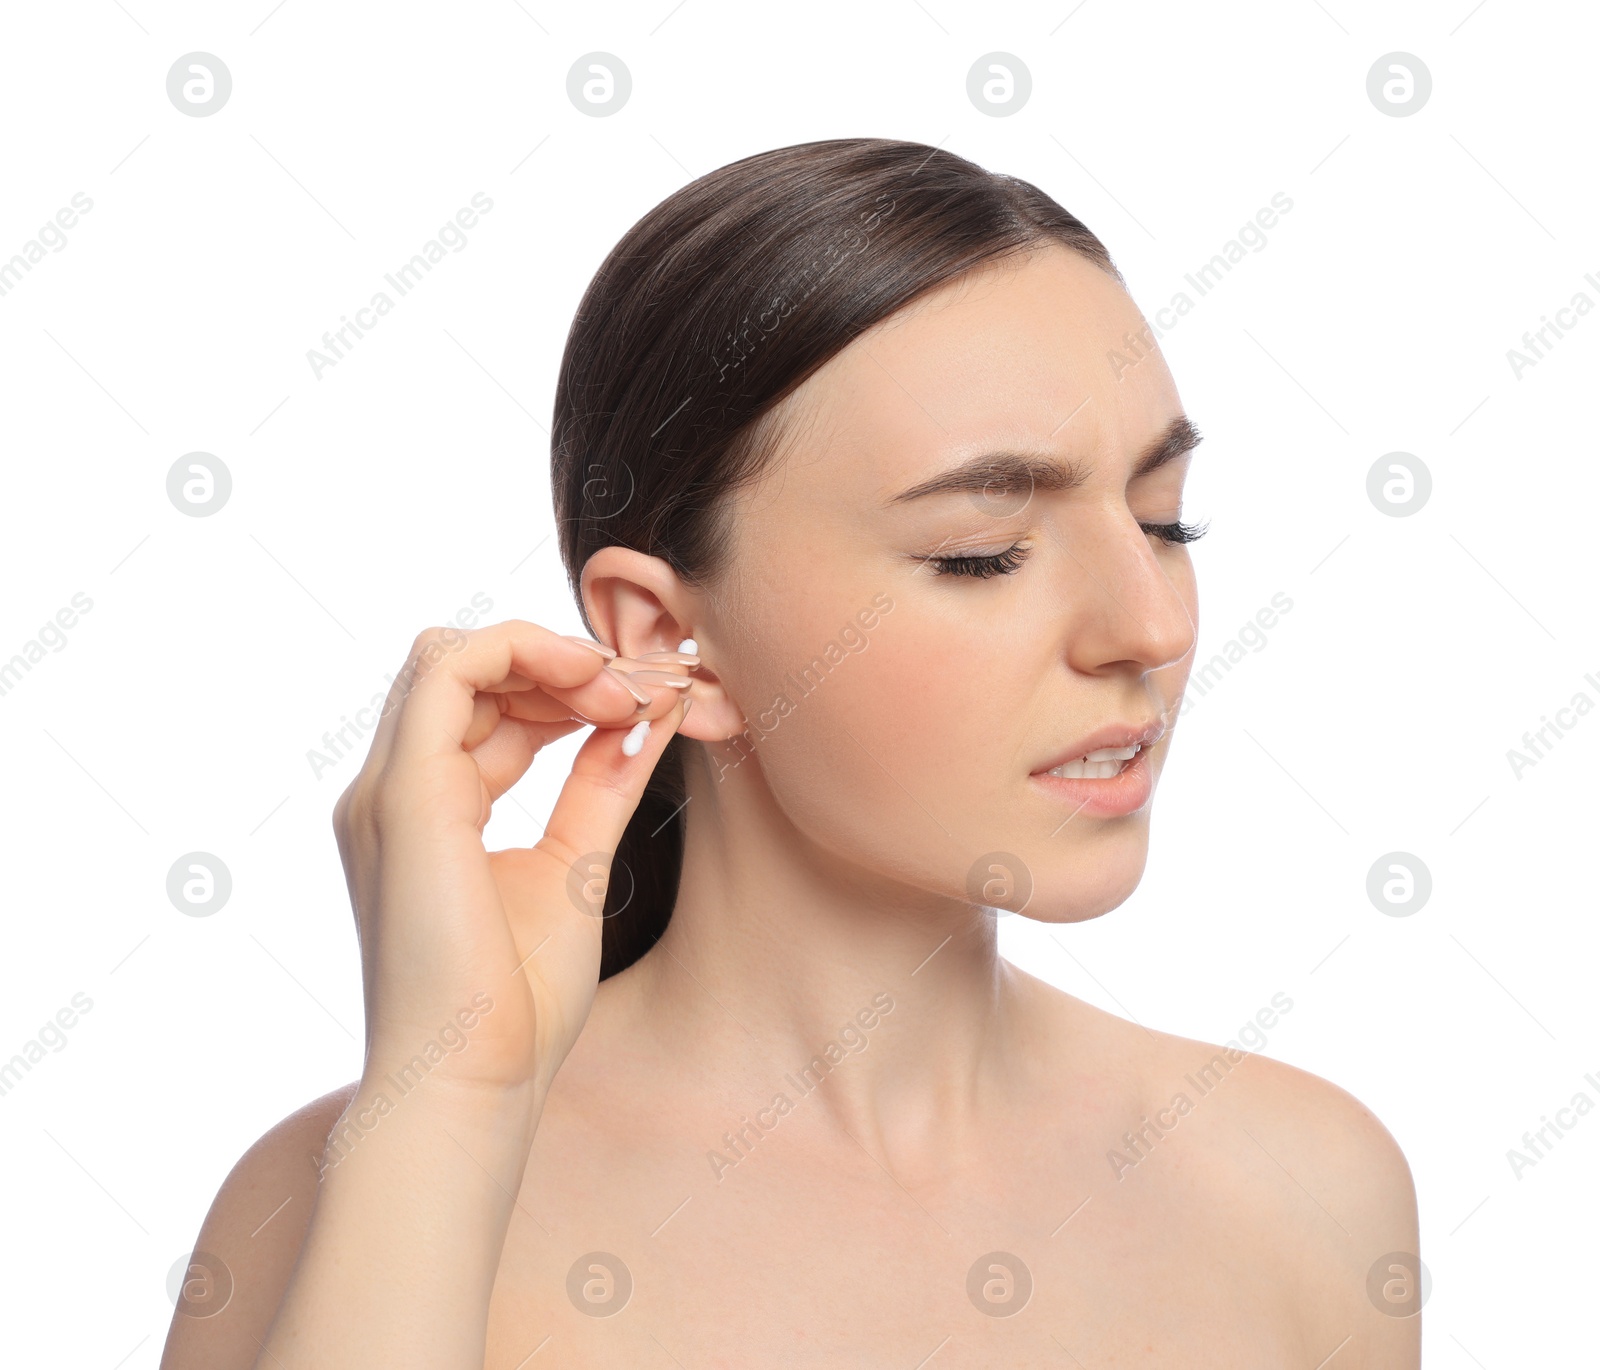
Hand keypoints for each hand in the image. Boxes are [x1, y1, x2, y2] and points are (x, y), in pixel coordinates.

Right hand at [330, 620, 693, 1101]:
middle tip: (641, 689)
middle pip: (465, 670)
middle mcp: (392, 791)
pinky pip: (449, 668)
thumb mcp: (576, 864)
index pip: (480, 702)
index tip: (640, 702)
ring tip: (625, 692)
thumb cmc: (516, 1004)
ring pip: (452, 655)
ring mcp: (389, 788)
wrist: (473, 1082)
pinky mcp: (406, 793)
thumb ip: (601, 783)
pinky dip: (524, 649)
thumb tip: (646, 716)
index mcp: (424, 810)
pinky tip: (594, 683)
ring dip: (549, 654)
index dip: (561, 684)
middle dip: (560, 662)